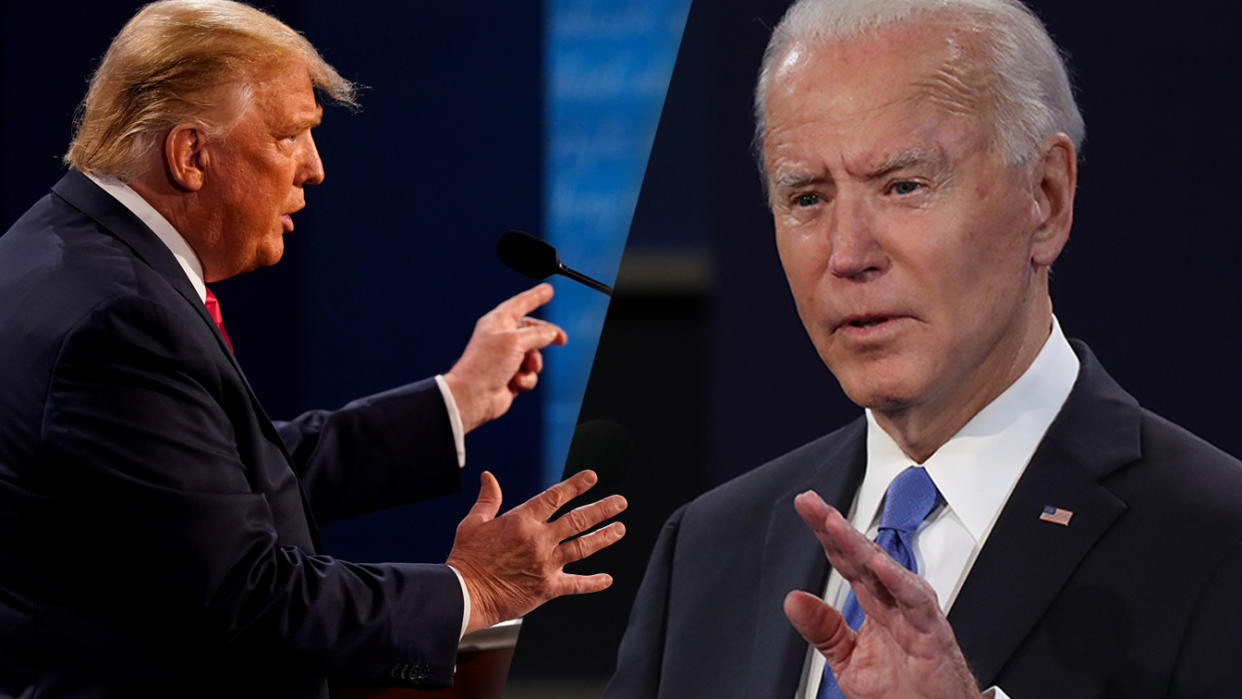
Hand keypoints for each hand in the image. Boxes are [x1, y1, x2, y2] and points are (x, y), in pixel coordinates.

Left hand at [443, 283, 566, 432]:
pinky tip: (515, 382)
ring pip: (534, 355)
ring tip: (523, 369)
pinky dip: (526, 379)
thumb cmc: (484, 366)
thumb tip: (551, 333)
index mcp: (498, 322)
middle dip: (545, 338)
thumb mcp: (515, 342)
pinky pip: (529, 374)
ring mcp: (506, 358)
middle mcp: (502, 338)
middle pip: (533, 331)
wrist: (473, 396)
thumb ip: (538, 334)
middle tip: (561, 339)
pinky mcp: (510, 376)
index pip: (521, 303)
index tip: (548, 290)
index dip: (536, 296)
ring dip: (533, 364)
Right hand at [446, 470, 625, 633]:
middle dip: (602, 509)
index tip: (592, 477)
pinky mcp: (547, 588)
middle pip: (578, 520)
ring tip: (620, 529)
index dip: (576, 485)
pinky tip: (607, 579)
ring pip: (583, 547)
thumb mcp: (473, 523)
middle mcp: (539, 539)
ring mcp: (545, 563)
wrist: (464, 594)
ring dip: (604, 537)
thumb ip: (488, 499)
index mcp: (521, 520)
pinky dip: (594, 582)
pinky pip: (576, 584)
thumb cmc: (466, 558)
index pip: (555, 497)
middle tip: (620, 502)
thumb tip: (488, 476)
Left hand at [785, 491, 981, 698]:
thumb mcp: (849, 661)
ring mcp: (915, 617)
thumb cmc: (905, 694)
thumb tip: (794, 601)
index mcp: (877, 606)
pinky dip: (899, 582)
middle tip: (811, 504)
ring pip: (886, 571)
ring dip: (860, 546)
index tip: (806, 508)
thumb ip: (824, 630)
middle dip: (836, 527)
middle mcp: (896, 604)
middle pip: (863, 556)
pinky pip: (917, 604)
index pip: (847, 561)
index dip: (826, 534)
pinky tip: (879, 564)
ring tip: (834, 525)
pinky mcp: (933, 636)